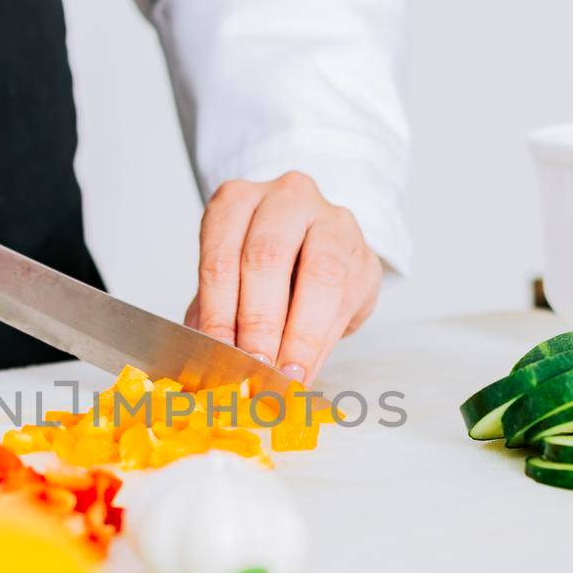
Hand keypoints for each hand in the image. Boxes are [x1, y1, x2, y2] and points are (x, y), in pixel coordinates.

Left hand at [183, 172, 381, 384]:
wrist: (311, 253)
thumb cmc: (260, 270)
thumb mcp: (227, 286)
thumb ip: (216, 318)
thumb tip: (209, 365)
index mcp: (237, 202)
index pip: (221, 257)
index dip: (219, 312)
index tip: (219, 354)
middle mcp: (285, 198)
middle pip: (268, 257)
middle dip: (260, 322)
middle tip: (254, 366)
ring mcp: (331, 220)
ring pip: (319, 274)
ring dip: (301, 334)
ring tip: (287, 374)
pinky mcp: (362, 252)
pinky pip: (346, 298)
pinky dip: (324, 340)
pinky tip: (308, 366)